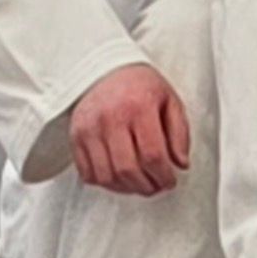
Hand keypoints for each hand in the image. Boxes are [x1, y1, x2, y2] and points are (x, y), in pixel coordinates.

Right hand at [69, 64, 190, 194]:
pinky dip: (105, 183)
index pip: (152, 154)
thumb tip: (181, 164)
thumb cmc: (140, 86)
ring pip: (107, 175)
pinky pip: (88, 173)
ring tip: (139, 185)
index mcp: (138, 106)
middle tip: (156, 186)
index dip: (164, 176)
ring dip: (126, 188)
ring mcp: (89, 128)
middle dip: (147, 186)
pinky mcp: (75, 136)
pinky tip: (119, 178)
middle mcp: (110, 117)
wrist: (105, 69)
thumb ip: (180, 133)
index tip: (170, 181)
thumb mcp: (170, 100)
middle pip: (128, 169)